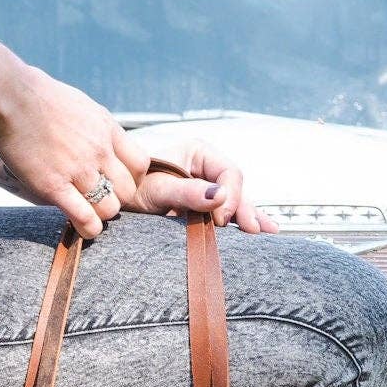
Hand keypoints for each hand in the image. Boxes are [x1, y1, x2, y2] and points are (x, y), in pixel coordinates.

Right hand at [0, 64, 149, 238]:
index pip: (140, 165)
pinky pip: (84, 218)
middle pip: (127, 191)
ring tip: (88, 213)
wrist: (10, 97)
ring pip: (109, 209)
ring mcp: (78, 169)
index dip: (132, 179)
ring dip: (100, 215)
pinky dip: (87, 228)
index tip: (117, 182)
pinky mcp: (54, 186)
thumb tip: (102, 141)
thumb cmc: (39, 98)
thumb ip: (96, 128)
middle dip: (116, 199)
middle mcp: (98, 150)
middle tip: (99, 200)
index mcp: (106, 129)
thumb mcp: (82, 106)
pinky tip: (82, 228)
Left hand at [128, 142, 279, 233]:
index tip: (219, 220)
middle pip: (236, 188)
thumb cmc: (132, 189)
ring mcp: (207, 188)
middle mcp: (207, 168)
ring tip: (269, 233)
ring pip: (236, 202)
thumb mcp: (158, 190)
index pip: (229, 173)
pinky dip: (243, 222)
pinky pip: (229, 213)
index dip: (229, 196)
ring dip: (250, 217)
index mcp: (198, 153)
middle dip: (244, 209)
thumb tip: (220, 197)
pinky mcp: (205, 207)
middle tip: (252, 231)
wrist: (116, 201)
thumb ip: (188, 192)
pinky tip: (264, 232)